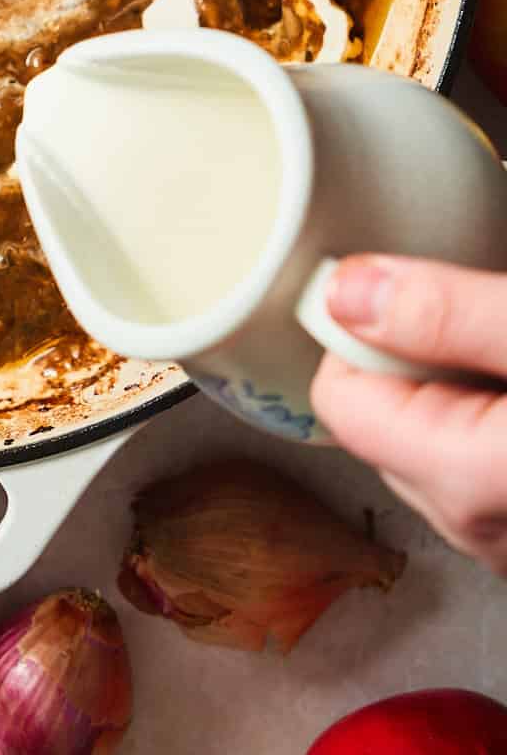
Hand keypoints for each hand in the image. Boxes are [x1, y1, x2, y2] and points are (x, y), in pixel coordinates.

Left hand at [311, 256, 506, 572]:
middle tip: (481, 330)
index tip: (409, 294)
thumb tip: (343, 293)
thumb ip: (446, 313)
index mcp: (460, 476)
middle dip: (415, 358)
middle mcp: (473, 526)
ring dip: (454, 388)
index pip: (337, 394)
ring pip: (426, 438)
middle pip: (378, 417)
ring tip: (503, 360)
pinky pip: (469, 463)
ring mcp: (501, 535)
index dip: (366, 332)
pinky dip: (485, 418)